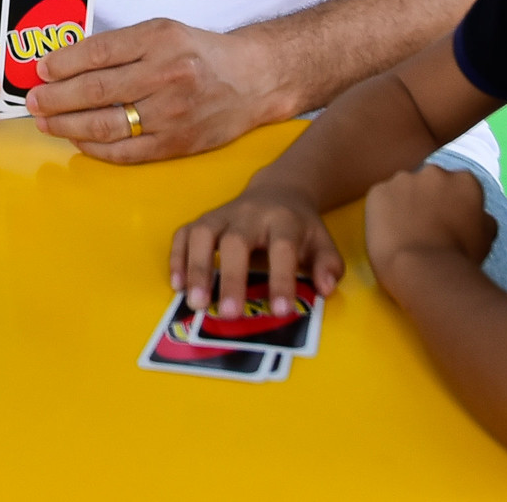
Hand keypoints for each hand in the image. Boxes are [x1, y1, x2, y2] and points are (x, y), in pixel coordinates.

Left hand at [24, 17, 274, 162]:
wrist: (253, 80)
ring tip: (45, 123)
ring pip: (107, 124)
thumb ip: (122, 47)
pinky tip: (79, 141)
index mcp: (160, 39)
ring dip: (67, 126)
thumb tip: (66, 64)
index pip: (98, 52)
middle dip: (55, 98)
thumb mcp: (164, 32)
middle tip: (32, 101)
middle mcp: (167, 74)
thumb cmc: (200, 54)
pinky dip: (96, 149)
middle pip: (96, 90)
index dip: (62, 64)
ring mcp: (172, 112)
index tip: (40, 71)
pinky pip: (127, 151)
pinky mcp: (177, 143)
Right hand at [171, 180, 344, 319]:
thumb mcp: (323, 242)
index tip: (279, 312)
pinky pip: (184, 234)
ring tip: (196, 303)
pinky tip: (179, 285)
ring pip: (203, 234)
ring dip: (197, 268)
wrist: (279, 191)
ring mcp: (222, 214)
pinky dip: (178, 258)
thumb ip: (328, 266)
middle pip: (236, 240)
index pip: (282, 248)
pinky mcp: (203, 219)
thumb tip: (324, 289)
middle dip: (231, 278)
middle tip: (228, 314)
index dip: (281, 279)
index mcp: (284, 220)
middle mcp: (250, 213)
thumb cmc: (300, 227)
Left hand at [362, 165, 495, 294]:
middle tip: (424, 227)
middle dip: (426, 199)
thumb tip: (477, 215)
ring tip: (404, 232)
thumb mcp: (486, 237)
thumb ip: (481, 217)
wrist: (424, 269)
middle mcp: (434, 172)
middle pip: (429, 182)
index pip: (458, 186)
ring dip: (403, 204)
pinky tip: (387, 234)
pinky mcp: (378, 191)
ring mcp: (403, 179)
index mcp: (464, 180)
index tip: (447, 222)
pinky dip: (381, 213)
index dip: (451, 205)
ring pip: (402, 189)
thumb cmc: (460, 257)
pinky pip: (380, 199)